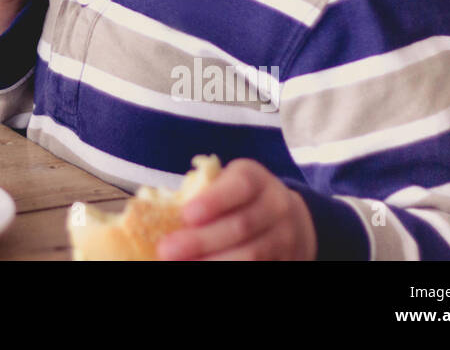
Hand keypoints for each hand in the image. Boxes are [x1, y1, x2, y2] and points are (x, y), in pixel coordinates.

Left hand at [156, 159, 316, 259]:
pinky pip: (258, 268)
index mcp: (256, 179)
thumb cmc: (239, 199)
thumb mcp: (227, 185)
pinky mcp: (286, 260)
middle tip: (166, 250)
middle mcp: (276, 205)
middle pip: (240, 226)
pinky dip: (229, 271)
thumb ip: (203, 195)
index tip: (186, 215)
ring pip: (250, 254)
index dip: (213, 201)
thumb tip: (161, 214)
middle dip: (201, 241)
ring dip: (212, 262)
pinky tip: (202, 269)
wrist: (288, 218)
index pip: (239, 186)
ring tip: (179, 265)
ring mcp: (285, 236)